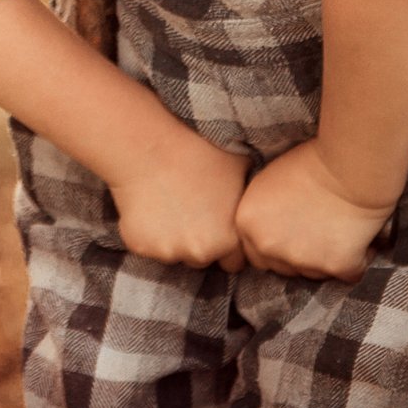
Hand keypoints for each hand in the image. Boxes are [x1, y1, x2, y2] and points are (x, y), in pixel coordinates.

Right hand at [105, 129, 250, 271]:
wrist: (149, 145)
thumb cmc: (198, 153)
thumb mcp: (241, 170)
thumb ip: (251, 202)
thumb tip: (267, 207)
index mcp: (229, 240)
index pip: (233, 261)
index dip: (227, 242)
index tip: (216, 223)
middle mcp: (200, 252)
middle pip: (203, 260)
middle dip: (200, 243)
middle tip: (192, 212)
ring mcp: (167, 251)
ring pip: (175, 255)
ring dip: (175, 240)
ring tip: (170, 206)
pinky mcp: (139, 245)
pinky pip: (149, 246)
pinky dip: (149, 233)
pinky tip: (151, 207)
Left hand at [234, 138, 399, 280]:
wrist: (348, 165)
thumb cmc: (309, 163)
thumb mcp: (266, 183)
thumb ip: (260, 214)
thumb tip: (268, 230)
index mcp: (247, 225)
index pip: (255, 253)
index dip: (275, 244)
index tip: (291, 233)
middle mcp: (268, 246)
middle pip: (281, 268)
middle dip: (296, 256)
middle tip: (316, 232)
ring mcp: (301, 260)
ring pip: (313, 274)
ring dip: (324, 260)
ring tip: (338, 230)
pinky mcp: (336, 267)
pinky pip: (347, 274)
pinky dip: (356, 260)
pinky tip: (360, 239)